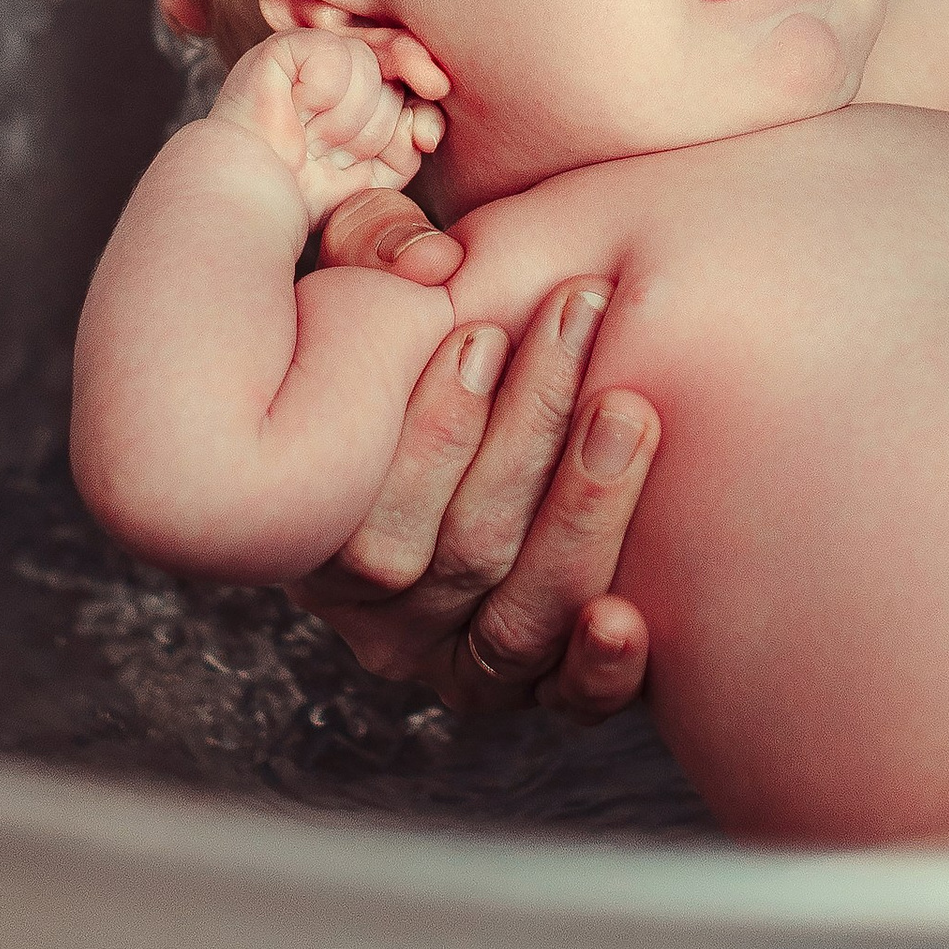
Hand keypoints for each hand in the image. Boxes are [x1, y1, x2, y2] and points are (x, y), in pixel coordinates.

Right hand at [210, 30, 443, 230]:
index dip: (424, 90)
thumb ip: (412, 130)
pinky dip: (323, 98)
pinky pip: (335, 57)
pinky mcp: (284, 46)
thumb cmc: (310, 186)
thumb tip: (432, 94)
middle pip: (396, 67)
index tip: (425, 138)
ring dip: (347, 122)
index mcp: (362, 78)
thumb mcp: (382, 166)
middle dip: (376, 128)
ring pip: (368, 66)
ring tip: (315, 140)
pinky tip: (300, 114)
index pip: (415, 63)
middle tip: (339, 153)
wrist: (256, 199)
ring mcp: (310, 49)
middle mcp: (338, 57)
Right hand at [287, 252, 658, 718]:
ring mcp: (459, 657)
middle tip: (581, 321)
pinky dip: (597, 669)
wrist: (464, 387)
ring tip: (628, 410)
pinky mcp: (534, 679)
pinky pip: (562, 697)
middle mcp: (382, 618)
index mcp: (320, 535)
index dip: (431, 426)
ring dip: (580, 512)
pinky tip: (628, 619)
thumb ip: (368, 251)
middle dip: (525, 429)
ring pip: (518, 619)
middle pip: (459, 552)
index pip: (370, 514)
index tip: (485, 330)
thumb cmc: (398, 324)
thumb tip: (430, 259)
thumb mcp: (363, 277)